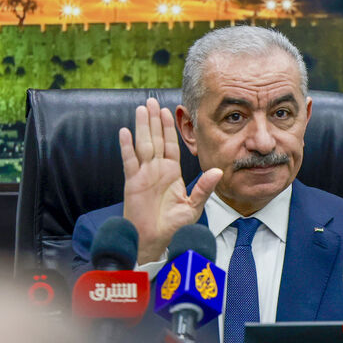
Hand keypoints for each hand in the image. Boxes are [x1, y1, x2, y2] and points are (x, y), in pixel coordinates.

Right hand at [120, 98, 221, 263]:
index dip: (168, 128)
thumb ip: (204, 188)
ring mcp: (143, 175)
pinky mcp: (132, 183)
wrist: (155, 241)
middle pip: (154, 139)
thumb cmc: (173, 226)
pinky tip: (124, 131)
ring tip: (140, 109)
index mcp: (171, 173)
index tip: (168, 111)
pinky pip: (129, 161)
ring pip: (142, 145)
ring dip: (141, 127)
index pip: (170, 145)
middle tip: (151, 101)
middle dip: (153, 120)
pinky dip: (126, 147)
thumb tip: (218, 171)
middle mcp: (156, 171)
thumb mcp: (193, 206)